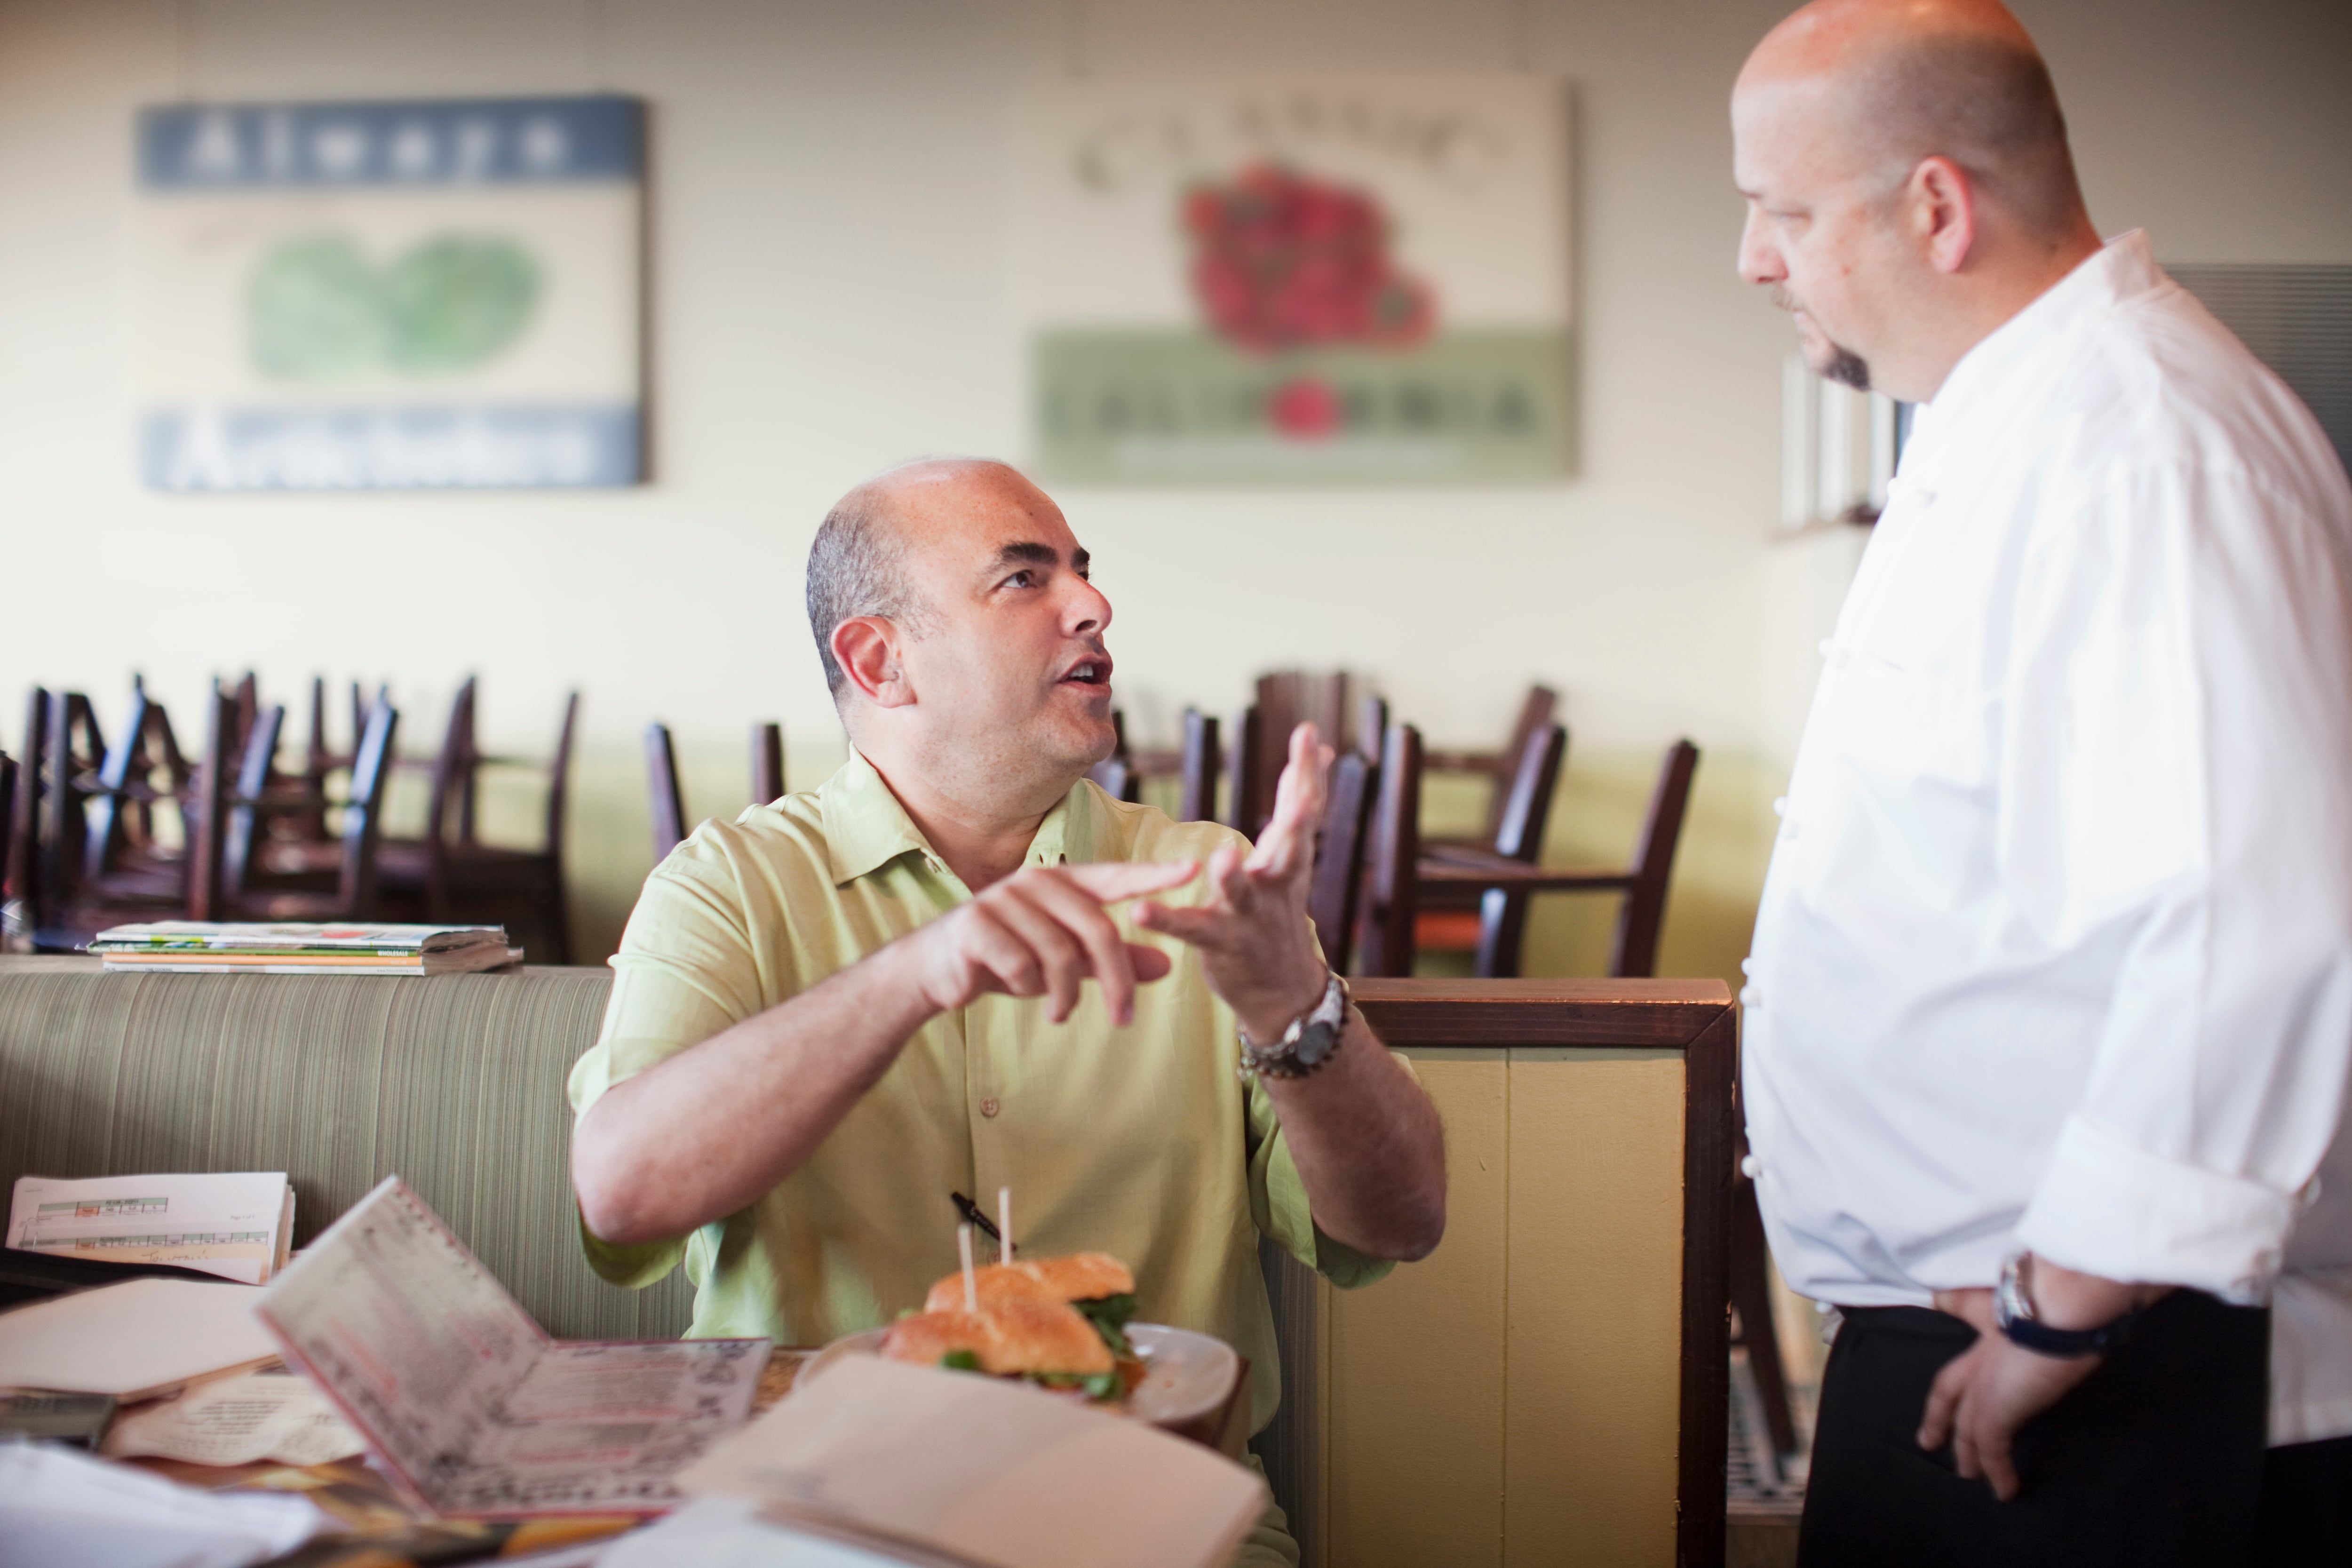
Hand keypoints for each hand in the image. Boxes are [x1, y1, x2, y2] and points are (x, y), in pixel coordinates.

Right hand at [910, 860, 1196, 1025]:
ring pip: (1060, 954)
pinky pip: (1022, 965)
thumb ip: (1113, 960)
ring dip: (1066, 994)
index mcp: (1062, 883)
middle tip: (1123, 1019)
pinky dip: (1029, 989)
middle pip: (1097, 929)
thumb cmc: (1009, 960)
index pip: (1116, 877)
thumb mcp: (1067, 962)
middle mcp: (1035, 882)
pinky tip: (1021, 992)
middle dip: (1117, 980)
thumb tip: (1168, 965)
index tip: (1194, 869)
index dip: (1154, 875)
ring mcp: (1003, 899)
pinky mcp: (976, 924)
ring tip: (1060, 1012)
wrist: (937, 971)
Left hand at [1132, 721, 1332, 1038]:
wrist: (1284, 992)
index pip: (1306, 808)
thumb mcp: (1293, 856)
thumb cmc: (1281, 911)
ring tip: (1223, 857)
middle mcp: (1278, 882)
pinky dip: (1166, 920)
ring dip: (1234, 876)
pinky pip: (1191, 930)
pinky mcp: (1221, 943)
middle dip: (1297, 815)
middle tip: (1301, 786)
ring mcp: (1250, 915)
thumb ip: (1298, 804)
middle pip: (1291, 845)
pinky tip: (1141, 911)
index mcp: (1291, 858)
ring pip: (1243, 892)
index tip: (1310, 732)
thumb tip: (1322, 749)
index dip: (1309, 771)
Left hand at [1917, 1286, 2099, 1500]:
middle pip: (1949, 1386)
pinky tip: (2005, 1490)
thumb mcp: (2054, 1287)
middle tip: (1928, 1437)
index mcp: (1995, 1318)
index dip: (1952, 1307)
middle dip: (1939, 1412)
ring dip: (1967, 1452)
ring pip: (1965, 1425)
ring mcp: (1984, 1382)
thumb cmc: (2067, 1293)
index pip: (1964, 1311)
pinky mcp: (1995, 1409)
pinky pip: (1991, 1449)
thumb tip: (2090, 1291)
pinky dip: (1997, 1471)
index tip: (1941, 1305)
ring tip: (1967, 1473)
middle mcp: (1982, 1350)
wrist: (2062, 1305)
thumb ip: (2056, 1291)